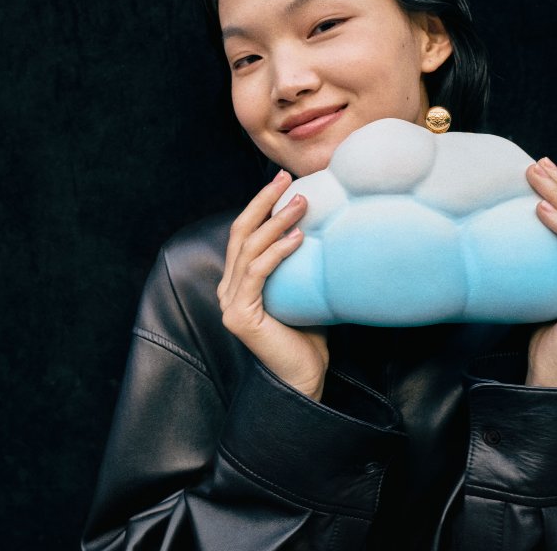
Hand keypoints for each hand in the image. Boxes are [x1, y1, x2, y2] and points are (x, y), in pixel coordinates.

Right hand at [217, 170, 329, 400]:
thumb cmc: (308, 336)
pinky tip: (297, 238)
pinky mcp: (239, 316)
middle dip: (263, 201)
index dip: (261, 203)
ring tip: (301, 203)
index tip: (283, 180)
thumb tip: (327, 228)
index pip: (245, 232)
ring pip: (249, 249)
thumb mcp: (304, 289)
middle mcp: (229, 288)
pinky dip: (277, 252)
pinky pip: (258, 274)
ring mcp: (230, 302)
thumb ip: (302, 264)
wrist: (303, 378)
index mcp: (239, 281)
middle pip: (240, 232)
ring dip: (276, 221)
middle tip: (287, 178)